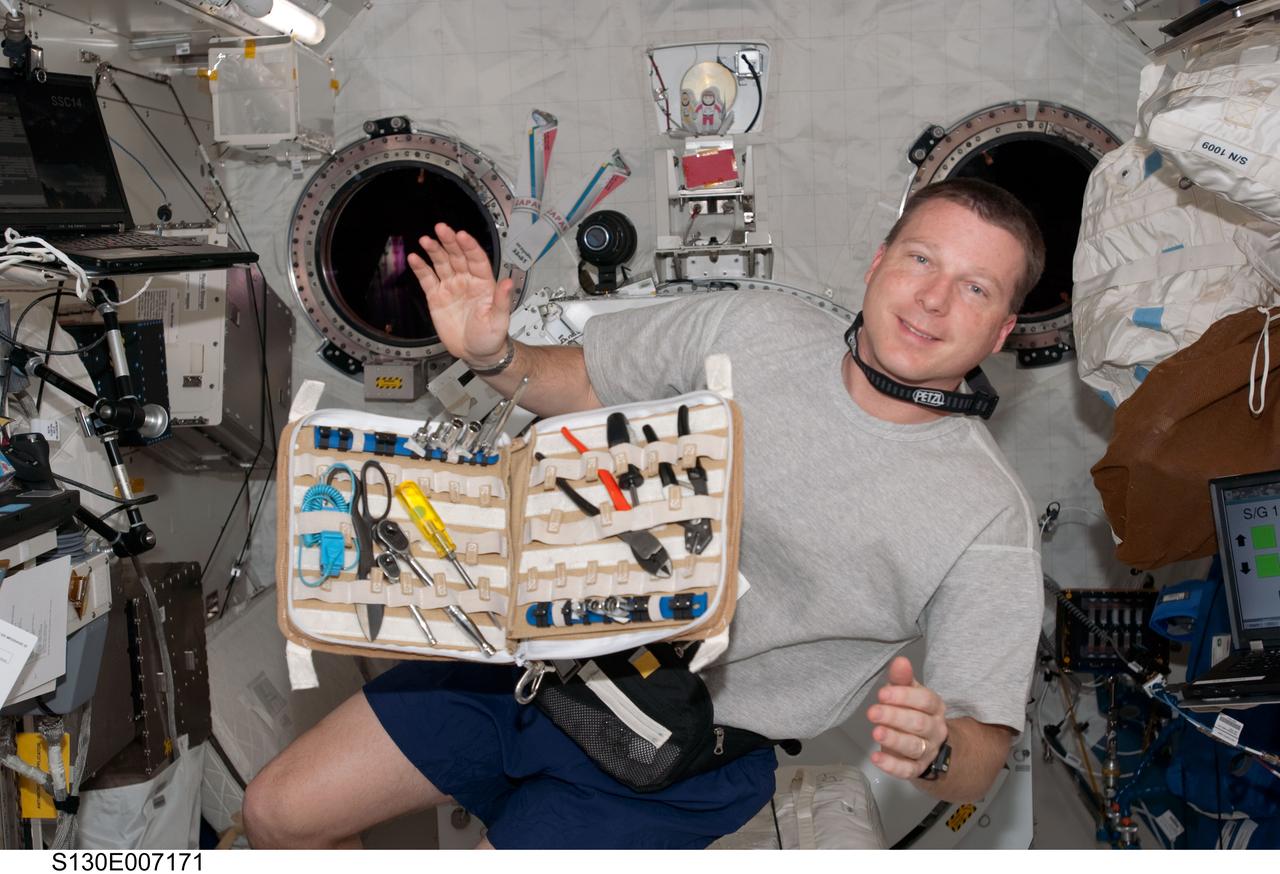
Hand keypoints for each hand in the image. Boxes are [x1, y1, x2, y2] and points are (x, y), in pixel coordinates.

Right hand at [407, 222, 513, 364]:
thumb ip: (502, 300)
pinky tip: (415, 258)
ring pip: (441, 263)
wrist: (476, 352)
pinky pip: (427, 279)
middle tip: (441, 228)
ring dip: (434, 250)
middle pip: (457, 256)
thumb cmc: (491, 337)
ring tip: (426, 240)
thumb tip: (507, 282)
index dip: (469, 247)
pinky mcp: (437, 296)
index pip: (477, 259)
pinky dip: (421, 268)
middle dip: (449, 241)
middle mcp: (467, 281)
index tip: (462, 236)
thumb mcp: (499, 320)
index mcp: (484, 283)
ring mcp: (451, 287)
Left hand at [866, 656, 947, 779]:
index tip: (882, 694)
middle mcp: (935, 729)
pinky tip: (876, 757)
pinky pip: (906, 770)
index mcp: (935, 707)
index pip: (925, 701)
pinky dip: (891, 765)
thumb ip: (902, 678)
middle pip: (918, 723)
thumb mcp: (908, 693)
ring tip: (876, 732)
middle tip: (873, 712)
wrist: (927, 745)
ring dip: (894, 739)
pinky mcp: (917, 769)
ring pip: (913, 746)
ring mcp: (928, 751)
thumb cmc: (912, 711)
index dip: (905, 697)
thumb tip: (900, 660)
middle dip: (895, 717)